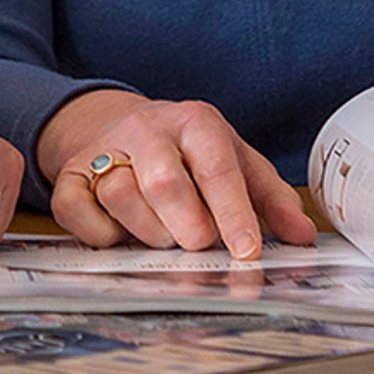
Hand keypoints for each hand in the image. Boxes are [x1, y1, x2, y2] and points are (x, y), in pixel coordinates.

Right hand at [39, 89, 315, 258]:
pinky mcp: (70, 175)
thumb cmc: (187, 153)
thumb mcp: (236, 160)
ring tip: (164, 236)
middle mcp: (148, 130)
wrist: (114, 124)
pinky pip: (76, 210)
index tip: (247, 251)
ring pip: (120, 196)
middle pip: (164, 182)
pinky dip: (99, 232)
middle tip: (198, 244)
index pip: (217, 167)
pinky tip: (119, 232)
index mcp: (196, 123)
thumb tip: (303, 235)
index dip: (234, 212)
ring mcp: (104, 151)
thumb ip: (271, 198)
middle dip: (187, 226)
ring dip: (147, 232)